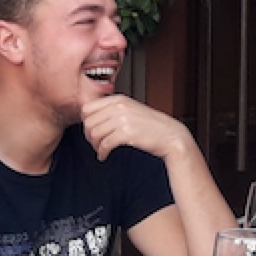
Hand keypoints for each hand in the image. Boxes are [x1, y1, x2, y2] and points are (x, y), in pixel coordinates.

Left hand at [79, 94, 197, 161]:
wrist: (170, 135)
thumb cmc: (152, 125)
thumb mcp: (131, 110)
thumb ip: (113, 110)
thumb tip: (90, 118)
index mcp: (118, 99)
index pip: (87, 108)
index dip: (85, 121)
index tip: (90, 130)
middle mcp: (119, 107)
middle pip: (89, 122)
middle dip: (88, 135)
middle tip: (94, 143)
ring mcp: (123, 120)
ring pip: (94, 134)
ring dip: (95, 145)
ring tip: (100, 150)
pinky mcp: (127, 134)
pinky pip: (105, 144)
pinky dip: (102, 153)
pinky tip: (104, 156)